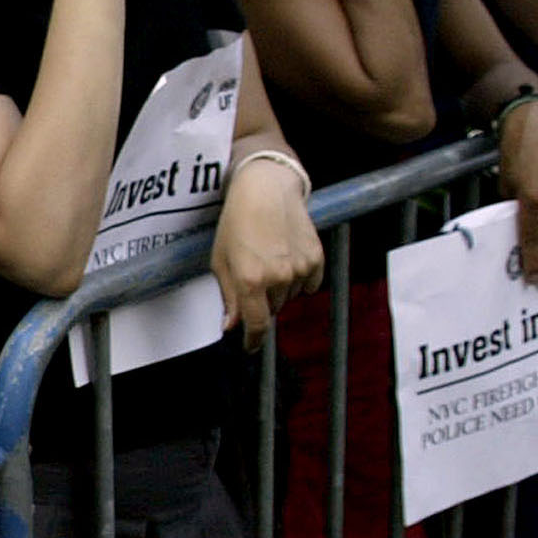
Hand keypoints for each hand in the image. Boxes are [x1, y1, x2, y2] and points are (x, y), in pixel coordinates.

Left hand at [211, 159, 324, 348]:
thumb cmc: (237, 222)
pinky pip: (310, 284)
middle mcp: (278, 278)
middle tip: (254, 275)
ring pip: (290, 296)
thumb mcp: (221, 260)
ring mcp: (300, 269)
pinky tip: (288, 257)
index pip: (257, 325)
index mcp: (250, 280)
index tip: (250, 346)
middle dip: (262, 301)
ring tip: (270, 259)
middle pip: (273, 309)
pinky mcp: (317, 259)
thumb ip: (228, 297)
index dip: (253, 340)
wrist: (266, 190)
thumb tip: (231, 327)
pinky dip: (300, 279)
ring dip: (281, 288)